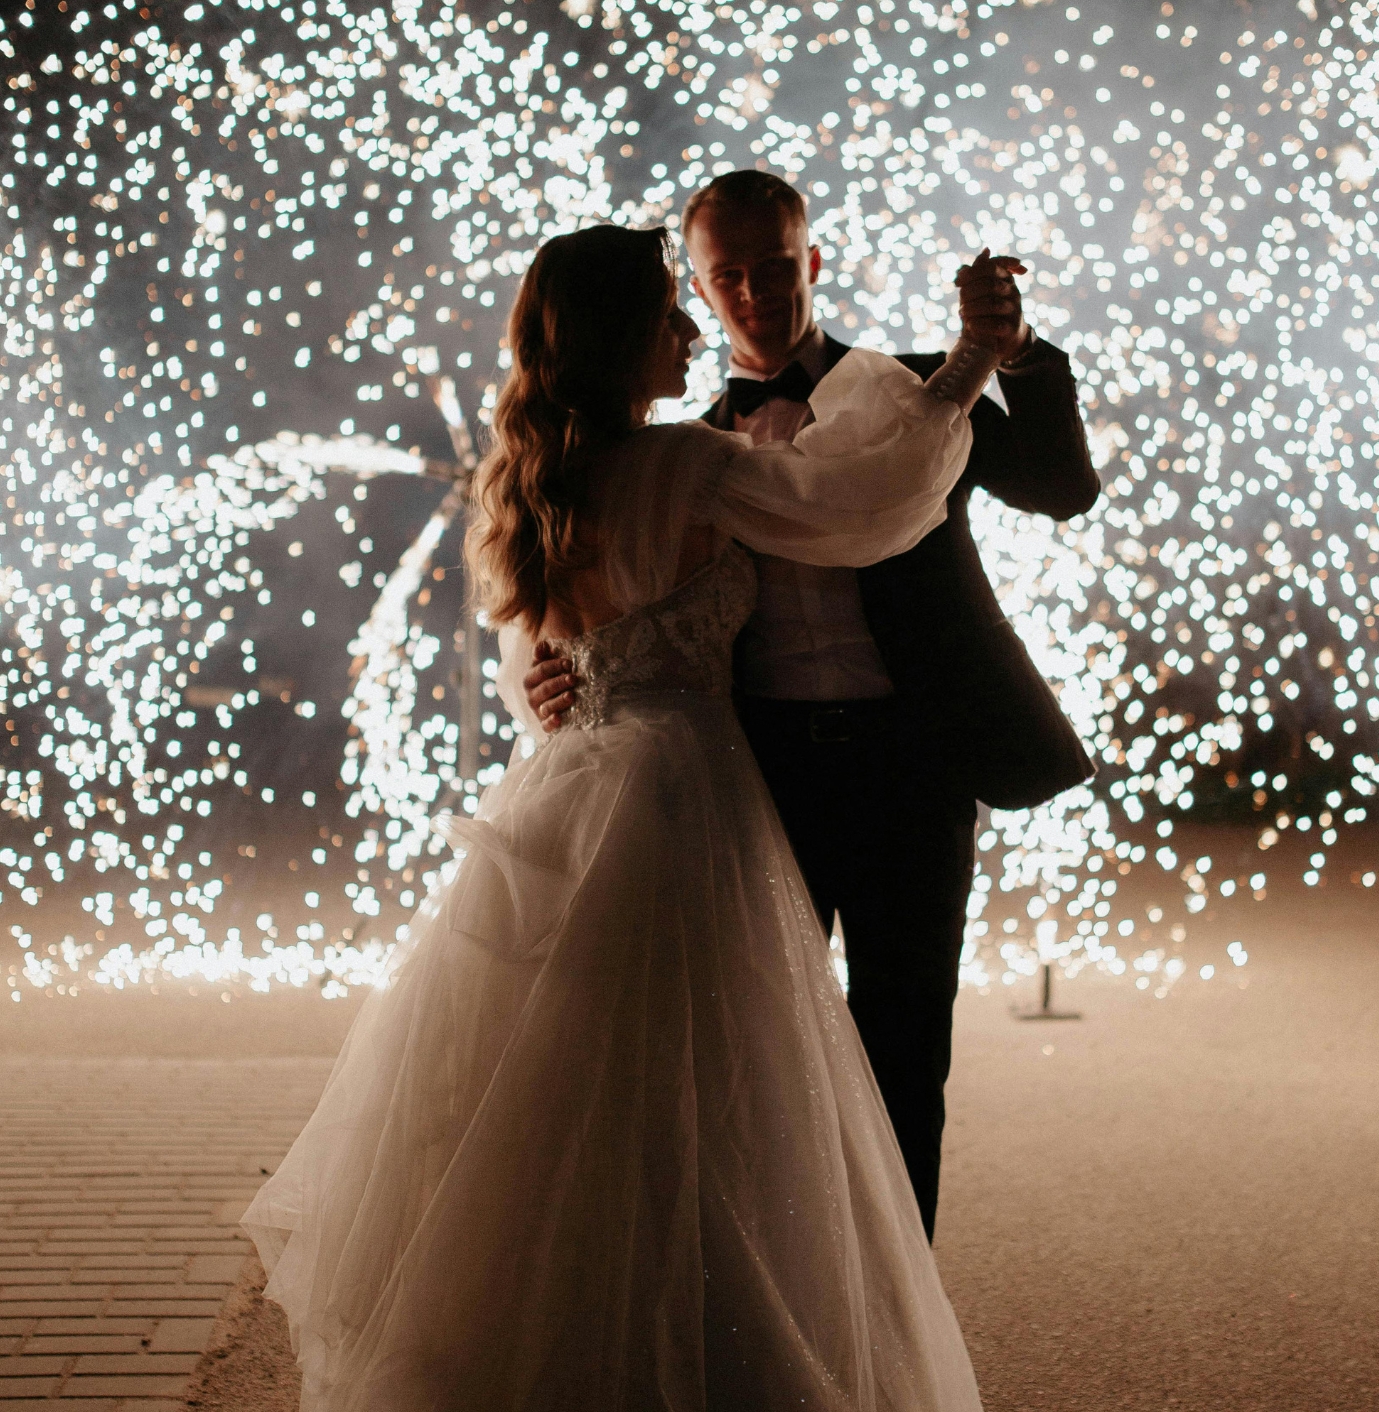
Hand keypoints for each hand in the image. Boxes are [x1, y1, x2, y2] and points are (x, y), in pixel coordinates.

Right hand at [523, 640, 576, 733]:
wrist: (553, 700)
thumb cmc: (552, 678)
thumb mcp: (547, 665)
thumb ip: (543, 654)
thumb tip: (543, 644)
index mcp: (530, 679)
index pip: (540, 671)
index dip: (554, 666)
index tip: (569, 663)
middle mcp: (531, 695)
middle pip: (545, 689)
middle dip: (559, 683)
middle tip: (574, 678)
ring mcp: (538, 710)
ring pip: (546, 707)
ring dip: (559, 701)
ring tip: (572, 696)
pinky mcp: (544, 724)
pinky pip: (546, 725)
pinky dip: (551, 723)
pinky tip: (559, 718)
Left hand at [955, 248, 1029, 363]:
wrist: (1001, 338)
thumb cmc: (987, 311)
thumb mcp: (979, 292)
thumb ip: (972, 278)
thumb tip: (962, 268)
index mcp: (1005, 278)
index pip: (991, 267)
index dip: (971, 273)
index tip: (956, 283)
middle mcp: (1012, 292)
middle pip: (990, 284)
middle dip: (969, 292)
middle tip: (960, 300)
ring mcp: (1013, 310)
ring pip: (993, 304)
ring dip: (972, 308)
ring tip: (962, 312)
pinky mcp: (1011, 328)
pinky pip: (995, 325)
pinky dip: (979, 324)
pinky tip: (970, 325)